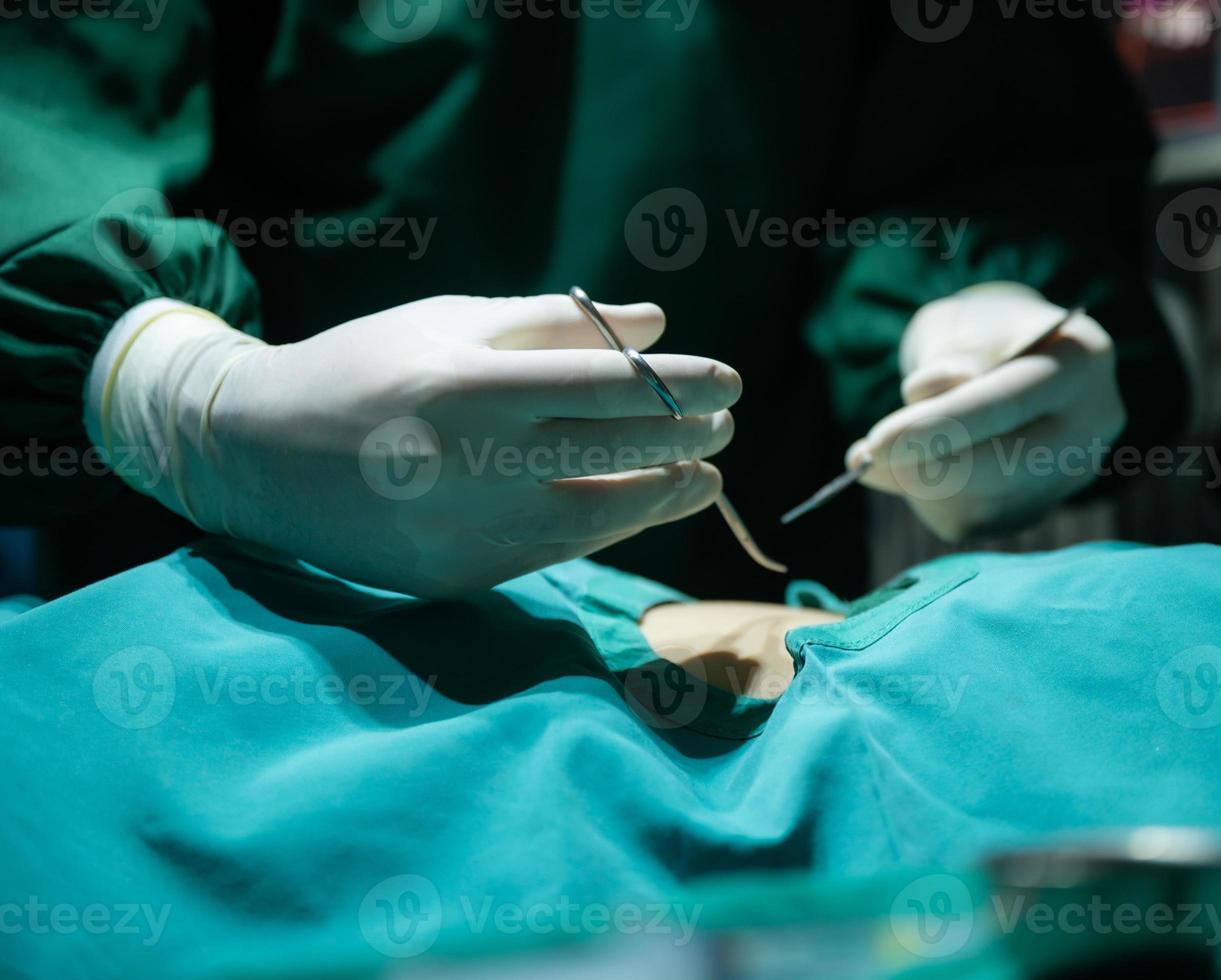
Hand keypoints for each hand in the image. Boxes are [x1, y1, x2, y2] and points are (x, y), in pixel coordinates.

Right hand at [96, 295, 739, 596]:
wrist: (256, 454)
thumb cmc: (366, 365)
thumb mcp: (452, 321)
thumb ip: (556, 324)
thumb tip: (657, 325)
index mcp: (471, 385)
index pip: (611, 387)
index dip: (685, 386)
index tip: (732, 383)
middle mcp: (472, 464)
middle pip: (619, 456)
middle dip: (689, 441)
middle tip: (723, 427)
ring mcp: (464, 530)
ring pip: (600, 518)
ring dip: (663, 496)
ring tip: (698, 475)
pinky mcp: (455, 577)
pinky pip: (555, 549)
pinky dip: (604, 524)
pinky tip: (631, 500)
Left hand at [848, 283, 1124, 540]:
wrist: (1009, 362)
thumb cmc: (979, 335)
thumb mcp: (961, 322)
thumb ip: (950, 352)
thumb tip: (931, 390)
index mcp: (1083, 359)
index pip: (1010, 401)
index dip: (942, 426)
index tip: (879, 442)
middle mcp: (1092, 423)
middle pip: (1004, 466)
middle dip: (924, 467)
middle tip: (865, 455)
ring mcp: (1071, 474)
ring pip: (980, 504)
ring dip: (917, 483)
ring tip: (894, 446)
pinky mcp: (1039, 510)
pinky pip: (968, 522)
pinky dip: (926, 500)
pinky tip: (919, 467)